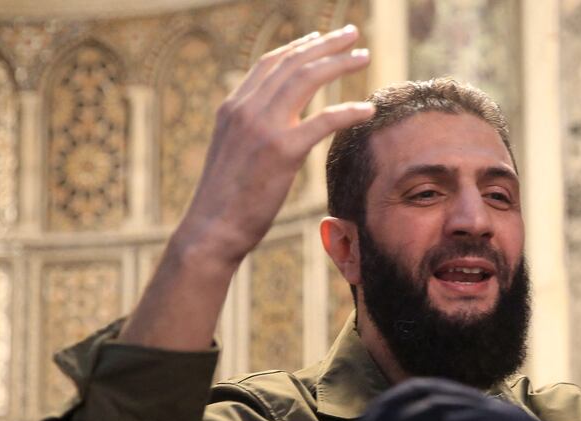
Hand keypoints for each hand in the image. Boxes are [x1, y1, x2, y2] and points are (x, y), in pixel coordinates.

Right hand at [177, 25, 374, 267]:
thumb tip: (273, 130)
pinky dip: (348, 111)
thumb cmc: (225, 201)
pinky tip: (368, 109)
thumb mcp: (232, 155)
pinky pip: (323, 121)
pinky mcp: (282, 151)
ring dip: (339, 64)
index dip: (298, 47)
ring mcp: (263, 127)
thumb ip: (250, 133)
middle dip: (326, 44)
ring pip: (307, 80)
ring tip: (364, 57)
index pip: (269, 64)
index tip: (320, 37)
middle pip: (292, 63)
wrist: (212, 228)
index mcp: (233, 108)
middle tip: (353, 33)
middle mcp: (246, 109)